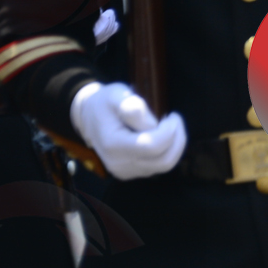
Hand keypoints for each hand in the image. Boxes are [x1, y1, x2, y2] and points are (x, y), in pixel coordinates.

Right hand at [71, 81, 187, 179]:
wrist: (89, 117)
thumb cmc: (105, 103)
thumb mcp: (116, 95)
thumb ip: (132, 106)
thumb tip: (151, 123)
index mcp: (113, 145)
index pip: (152, 146)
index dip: (170, 131)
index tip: (172, 115)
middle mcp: (119, 163)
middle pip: (164, 160)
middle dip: (177, 138)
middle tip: (175, 120)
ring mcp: (125, 171)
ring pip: (165, 165)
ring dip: (175, 145)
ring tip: (170, 127)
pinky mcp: (131, 172)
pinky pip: (159, 166)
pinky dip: (168, 151)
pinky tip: (162, 136)